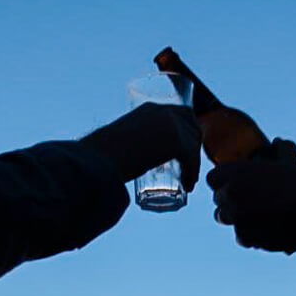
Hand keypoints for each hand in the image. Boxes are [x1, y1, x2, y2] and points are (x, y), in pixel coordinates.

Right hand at [84, 103, 202, 190]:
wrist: (100, 157)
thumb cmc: (103, 153)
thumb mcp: (122, 141)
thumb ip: (131, 145)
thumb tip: (127, 160)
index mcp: (150, 108)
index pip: (178, 112)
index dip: (186, 128)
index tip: (185, 146)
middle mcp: (163, 112)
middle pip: (191, 123)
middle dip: (195, 142)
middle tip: (190, 163)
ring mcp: (172, 125)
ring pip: (193, 143)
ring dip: (194, 161)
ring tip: (188, 180)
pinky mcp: (177, 143)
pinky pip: (191, 159)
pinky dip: (191, 173)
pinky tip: (187, 186)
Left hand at [207, 138, 295, 251]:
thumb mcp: (293, 162)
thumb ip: (283, 149)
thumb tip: (278, 142)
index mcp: (236, 173)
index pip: (212, 177)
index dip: (222, 179)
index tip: (233, 181)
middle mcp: (230, 195)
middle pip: (218, 198)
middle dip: (228, 198)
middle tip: (246, 198)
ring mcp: (235, 217)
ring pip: (224, 218)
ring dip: (235, 216)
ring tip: (252, 215)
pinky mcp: (245, 236)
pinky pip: (240, 236)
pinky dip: (249, 234)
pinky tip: (262, 230)